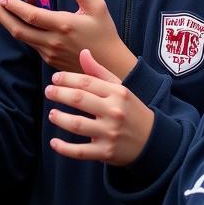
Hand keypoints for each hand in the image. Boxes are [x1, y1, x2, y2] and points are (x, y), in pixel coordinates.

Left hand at [0, 0, 137, 76]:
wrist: (112, 67)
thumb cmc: (105, 34)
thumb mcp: (96, 6)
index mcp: (63, 26)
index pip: (31, 16)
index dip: (14, 6)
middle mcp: (53, 42)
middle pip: (18, 29)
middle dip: (0, 14)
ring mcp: (49, 53)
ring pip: (22, 38)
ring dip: (6, 22)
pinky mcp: (50, 60)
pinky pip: (30, 44)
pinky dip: (20, 31)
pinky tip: (15, 20)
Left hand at [45, 49, 154, 165]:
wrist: (154, 141)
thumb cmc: (131, 110)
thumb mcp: (120, 88)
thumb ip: (99, 71)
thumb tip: (83, 51)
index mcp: (117, 93)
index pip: (86, 82)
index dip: (67, 78)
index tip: (54, 78)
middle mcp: (114, 112)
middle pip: (79, 99)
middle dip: (59, 94)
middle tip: (48, 91)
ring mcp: (110, 133)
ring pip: (77, 124)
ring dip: (60, 118)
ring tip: (52, 114)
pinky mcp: (107, 152)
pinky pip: (81, 151)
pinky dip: (65, 149)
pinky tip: (53, 143)